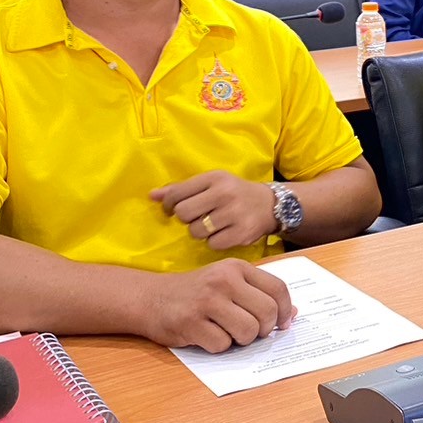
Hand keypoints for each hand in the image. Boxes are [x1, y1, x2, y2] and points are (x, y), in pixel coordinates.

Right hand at [140, 259, 294, 353]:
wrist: (151, 298)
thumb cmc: (196, 292)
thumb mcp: (228, 282)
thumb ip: (259, 294)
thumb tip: (293, 314)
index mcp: (237, 268)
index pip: (278, 289)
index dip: (285, 311)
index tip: (282, 323)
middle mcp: (224, 280)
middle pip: (267, 312)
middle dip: (265, 329)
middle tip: (253, 332)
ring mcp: (207, 301)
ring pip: (248, 331)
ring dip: (243, 340)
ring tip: (229, 333)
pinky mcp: (191, 323)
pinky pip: (222, 345)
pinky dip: (219, 346)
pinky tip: (208, 336)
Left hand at [152, 170, 278, 249]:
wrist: (271, 205)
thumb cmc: (234, 193)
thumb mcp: (211, 184)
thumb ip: (182, 189)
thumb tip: (152, 196)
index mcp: (215, 178)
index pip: (177, 193)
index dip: (169, 205)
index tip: (173, 209)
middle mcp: (225, 193)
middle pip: (184, 213)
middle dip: (186, 219)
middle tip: (196, 217)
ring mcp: (235, 214)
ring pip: (196, 231)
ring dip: (200, 231)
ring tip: (212, 225)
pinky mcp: (242, 232)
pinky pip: (212, 244)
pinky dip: (214, 241)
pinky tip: (223, 233)